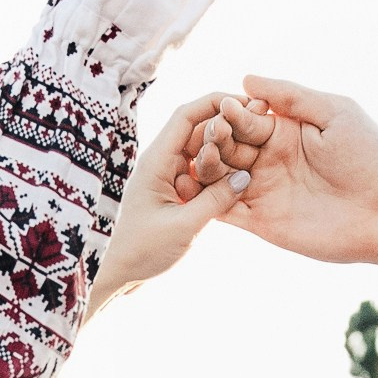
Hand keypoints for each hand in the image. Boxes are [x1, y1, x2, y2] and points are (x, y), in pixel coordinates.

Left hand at [90, 96, 272, 310]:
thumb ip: (215, 201)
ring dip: (225, 155)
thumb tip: (245, 176)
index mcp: (156, 160)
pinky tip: (240, 182)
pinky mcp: (174, 193)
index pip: (186, 115)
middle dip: (227, 129)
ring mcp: (167, 177)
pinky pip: (201, 176)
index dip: (216, 103)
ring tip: (255, 157)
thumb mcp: (183, 227)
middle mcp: (161, 162)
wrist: (118, 274)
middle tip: (260, 128)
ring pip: (202, 154)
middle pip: (197, 131)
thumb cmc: (141, 251)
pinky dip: (218, 177)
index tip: (245, 102)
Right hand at [221, 77, 377, 268]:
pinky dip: (206, 202)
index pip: (243, 117)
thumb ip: (292, 97)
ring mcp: (263, 191)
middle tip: (212, 134)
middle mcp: (268, 159)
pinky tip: (196, 192)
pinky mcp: (262, 222)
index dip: (231, 112)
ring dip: (206, 167)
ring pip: (218, 176)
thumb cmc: (370, 158)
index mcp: (283, 130)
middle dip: (214, 138)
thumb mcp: (336, 113)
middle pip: (225, 145)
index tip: (225, 107)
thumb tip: (247, 80)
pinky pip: (225, 210)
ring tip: (203, 160)